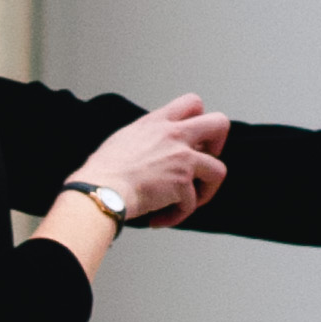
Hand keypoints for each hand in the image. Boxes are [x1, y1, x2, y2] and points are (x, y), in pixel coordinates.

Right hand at [66, 94, 230, 226]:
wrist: (100, 189)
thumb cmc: (102, 171)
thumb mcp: (124, 139)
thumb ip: (148, 138)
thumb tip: (154, 150)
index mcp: (158, 122)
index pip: (192, 102)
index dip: (200, 120)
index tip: (193, 140)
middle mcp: (174, 135)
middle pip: (219, 123)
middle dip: (218, 145)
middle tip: (203, 162)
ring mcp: (182, 159)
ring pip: (219, 170)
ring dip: (205, 191)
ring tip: (184, 202)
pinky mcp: (183, 184)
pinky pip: (191, 204)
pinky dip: (176, 215)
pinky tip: (159, 219)